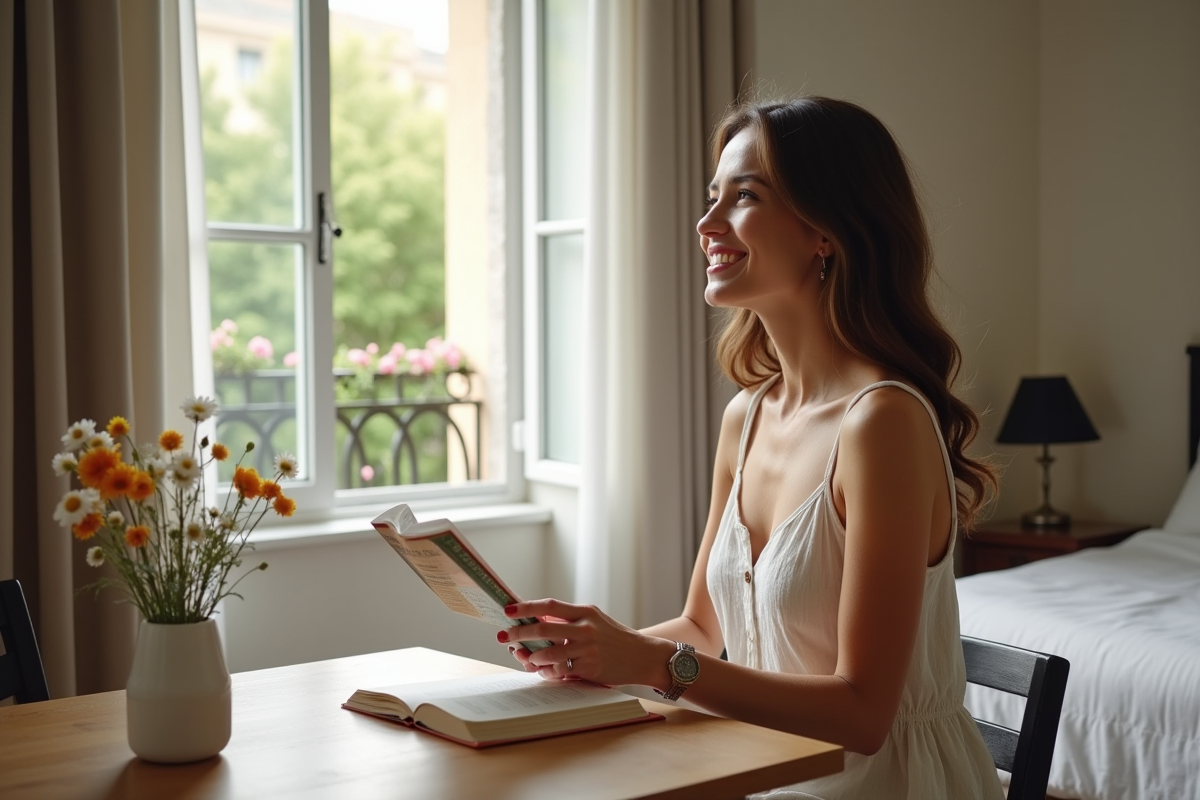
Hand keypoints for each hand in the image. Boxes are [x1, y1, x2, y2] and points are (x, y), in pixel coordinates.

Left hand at [499, 599, 674, 687]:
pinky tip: (543, 671)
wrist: (642, 656)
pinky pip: (561, 671)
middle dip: (520, 633)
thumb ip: (569, 620)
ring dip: (533, 657)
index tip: (508, 609)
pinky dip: (548, 672)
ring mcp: (588, 649)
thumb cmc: (614, 638)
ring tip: (526, 658)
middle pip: (544, 630)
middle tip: (505, 636)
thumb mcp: (595, 621)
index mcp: (585, 612)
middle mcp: (586, 629)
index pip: (550, 606)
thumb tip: (537, 622)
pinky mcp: (590, 668)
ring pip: (549, 654)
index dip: (527, 607)